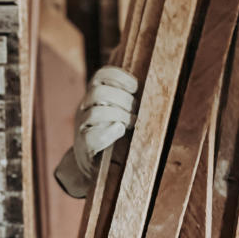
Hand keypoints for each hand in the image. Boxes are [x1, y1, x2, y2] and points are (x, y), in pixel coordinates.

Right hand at [55, 66, 137, 196]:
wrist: (94, 162)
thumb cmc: (115, 133)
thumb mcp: (121, 111)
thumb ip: (132, 100)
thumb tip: (156, 91)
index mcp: (95, 95)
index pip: (102, 75)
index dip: (120, 77)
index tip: (135, 87)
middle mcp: (85, 107)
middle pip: (100, 93)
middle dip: (124, 101)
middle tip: (136, 112)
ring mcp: (82, 125)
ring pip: (96, 113)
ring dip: (120, 117)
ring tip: (131, 124)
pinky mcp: (84, 144)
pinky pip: (92, 137)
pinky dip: (109, 133)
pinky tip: (119, 131)